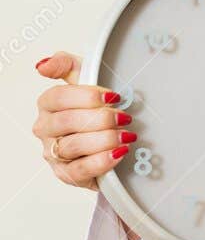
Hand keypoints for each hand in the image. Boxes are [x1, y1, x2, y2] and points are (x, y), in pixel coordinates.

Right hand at [32, 52, 140, 239]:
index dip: (88, 96)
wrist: (111, 141)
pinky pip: (80, 170)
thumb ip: (66, 65)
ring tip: (127, 136)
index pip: (58, 97)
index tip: (114, 97)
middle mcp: (45, 129)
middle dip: (101, 119)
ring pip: (73, 146)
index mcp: (48, 104)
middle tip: (125, 118)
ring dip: (104, 140)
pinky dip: (102, 161)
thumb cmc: (97, 108)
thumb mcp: (85, 80)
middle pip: (67, 122)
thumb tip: (42, 66)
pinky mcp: (66, 174)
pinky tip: (120, 153)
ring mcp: (53, 153)